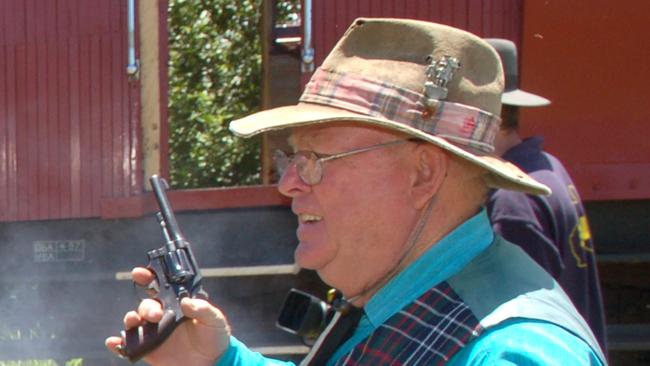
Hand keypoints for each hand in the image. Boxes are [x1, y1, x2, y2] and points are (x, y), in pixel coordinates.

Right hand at [105, 267, 230, 365]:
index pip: (160, 286)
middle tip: (156, 315)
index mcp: (177, 303)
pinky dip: (119, 344)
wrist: (213, 362)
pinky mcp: (149, 350)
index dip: (148, 277)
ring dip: (131, 319)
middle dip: (146, 307)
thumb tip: (186, 301)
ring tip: (134, 321)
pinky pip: (129, 346)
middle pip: (146, 305)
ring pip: (135, 321)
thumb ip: (203, 309)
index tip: (140, 273)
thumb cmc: (215, 336)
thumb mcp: (215, 319)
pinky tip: (114, 343)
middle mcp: (163, 315)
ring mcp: (155, 332)